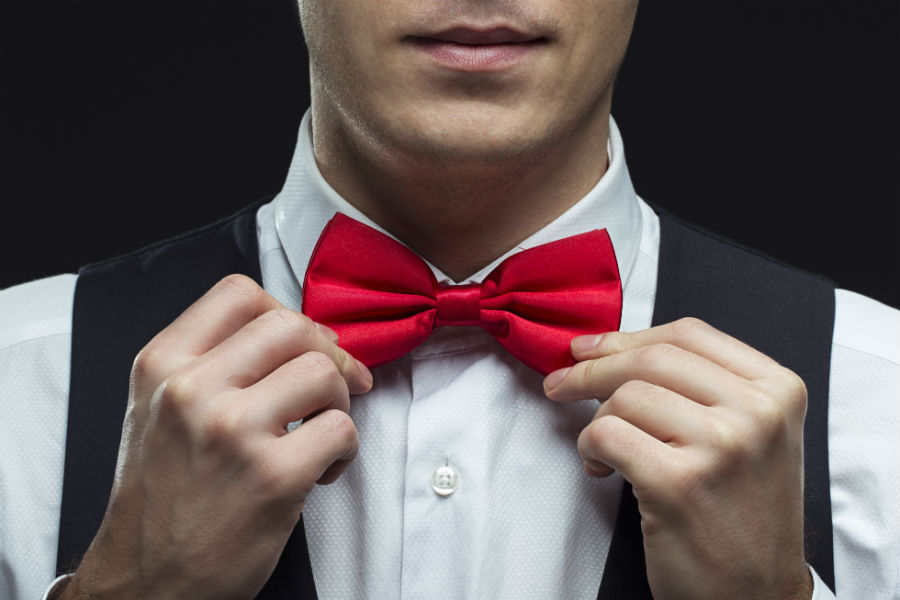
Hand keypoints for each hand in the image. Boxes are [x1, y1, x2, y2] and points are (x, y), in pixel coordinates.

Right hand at [61, 275, 372, 599]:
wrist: (146, 580)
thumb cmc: (161, 497)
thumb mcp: (159, 408)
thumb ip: (213, 361)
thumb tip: (300, 335)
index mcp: (162, 365)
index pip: (239, 292)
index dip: (285, 311)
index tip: (304, 342)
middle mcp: (191, 389)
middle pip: (291, 325)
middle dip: (327, 353)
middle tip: (335, 384)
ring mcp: (232, 430)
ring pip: (324, 371)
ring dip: (339, 401)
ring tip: (318, 432)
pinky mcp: (272, 475)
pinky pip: (341, 429)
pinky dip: (345, 450)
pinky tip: (319, 470)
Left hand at [543, 318, 812, 599]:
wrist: (756, 595)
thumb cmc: (742, 514)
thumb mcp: (750, 435)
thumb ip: (702, 386)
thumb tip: (609, 348)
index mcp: (778, 390)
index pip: (688, 334)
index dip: (627, 337)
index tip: (589, 348)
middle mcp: (757, 412)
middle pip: (651, 359)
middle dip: (592, 369)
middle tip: (561, 384)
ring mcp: (721, 446)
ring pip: (625, 395)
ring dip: (596, 422)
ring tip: (605, 452)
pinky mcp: (679, 482)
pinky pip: (606, 434)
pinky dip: (589, 449)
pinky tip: (602, 470)